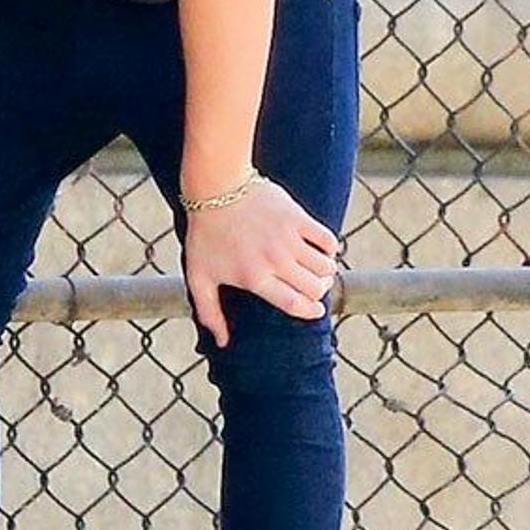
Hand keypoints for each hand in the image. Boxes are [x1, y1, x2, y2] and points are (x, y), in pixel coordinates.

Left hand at [182, 178, 338, 347]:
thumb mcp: (198, 276)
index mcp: (254, 279)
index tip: (315, 310)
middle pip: (315, 288)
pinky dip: (330, 248)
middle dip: (318, 292)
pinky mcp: (298, 218)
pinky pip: (328, 239)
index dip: (310, 311)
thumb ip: (209, 312)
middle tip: (314, 287)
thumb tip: (222, 343)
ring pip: (325, 266)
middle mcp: (275, 261)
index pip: (295, 305)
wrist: (217, 186)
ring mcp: (289, 239)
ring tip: (317, 268)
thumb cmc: (205, 234)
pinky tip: (322, 248)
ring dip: (325, 271)